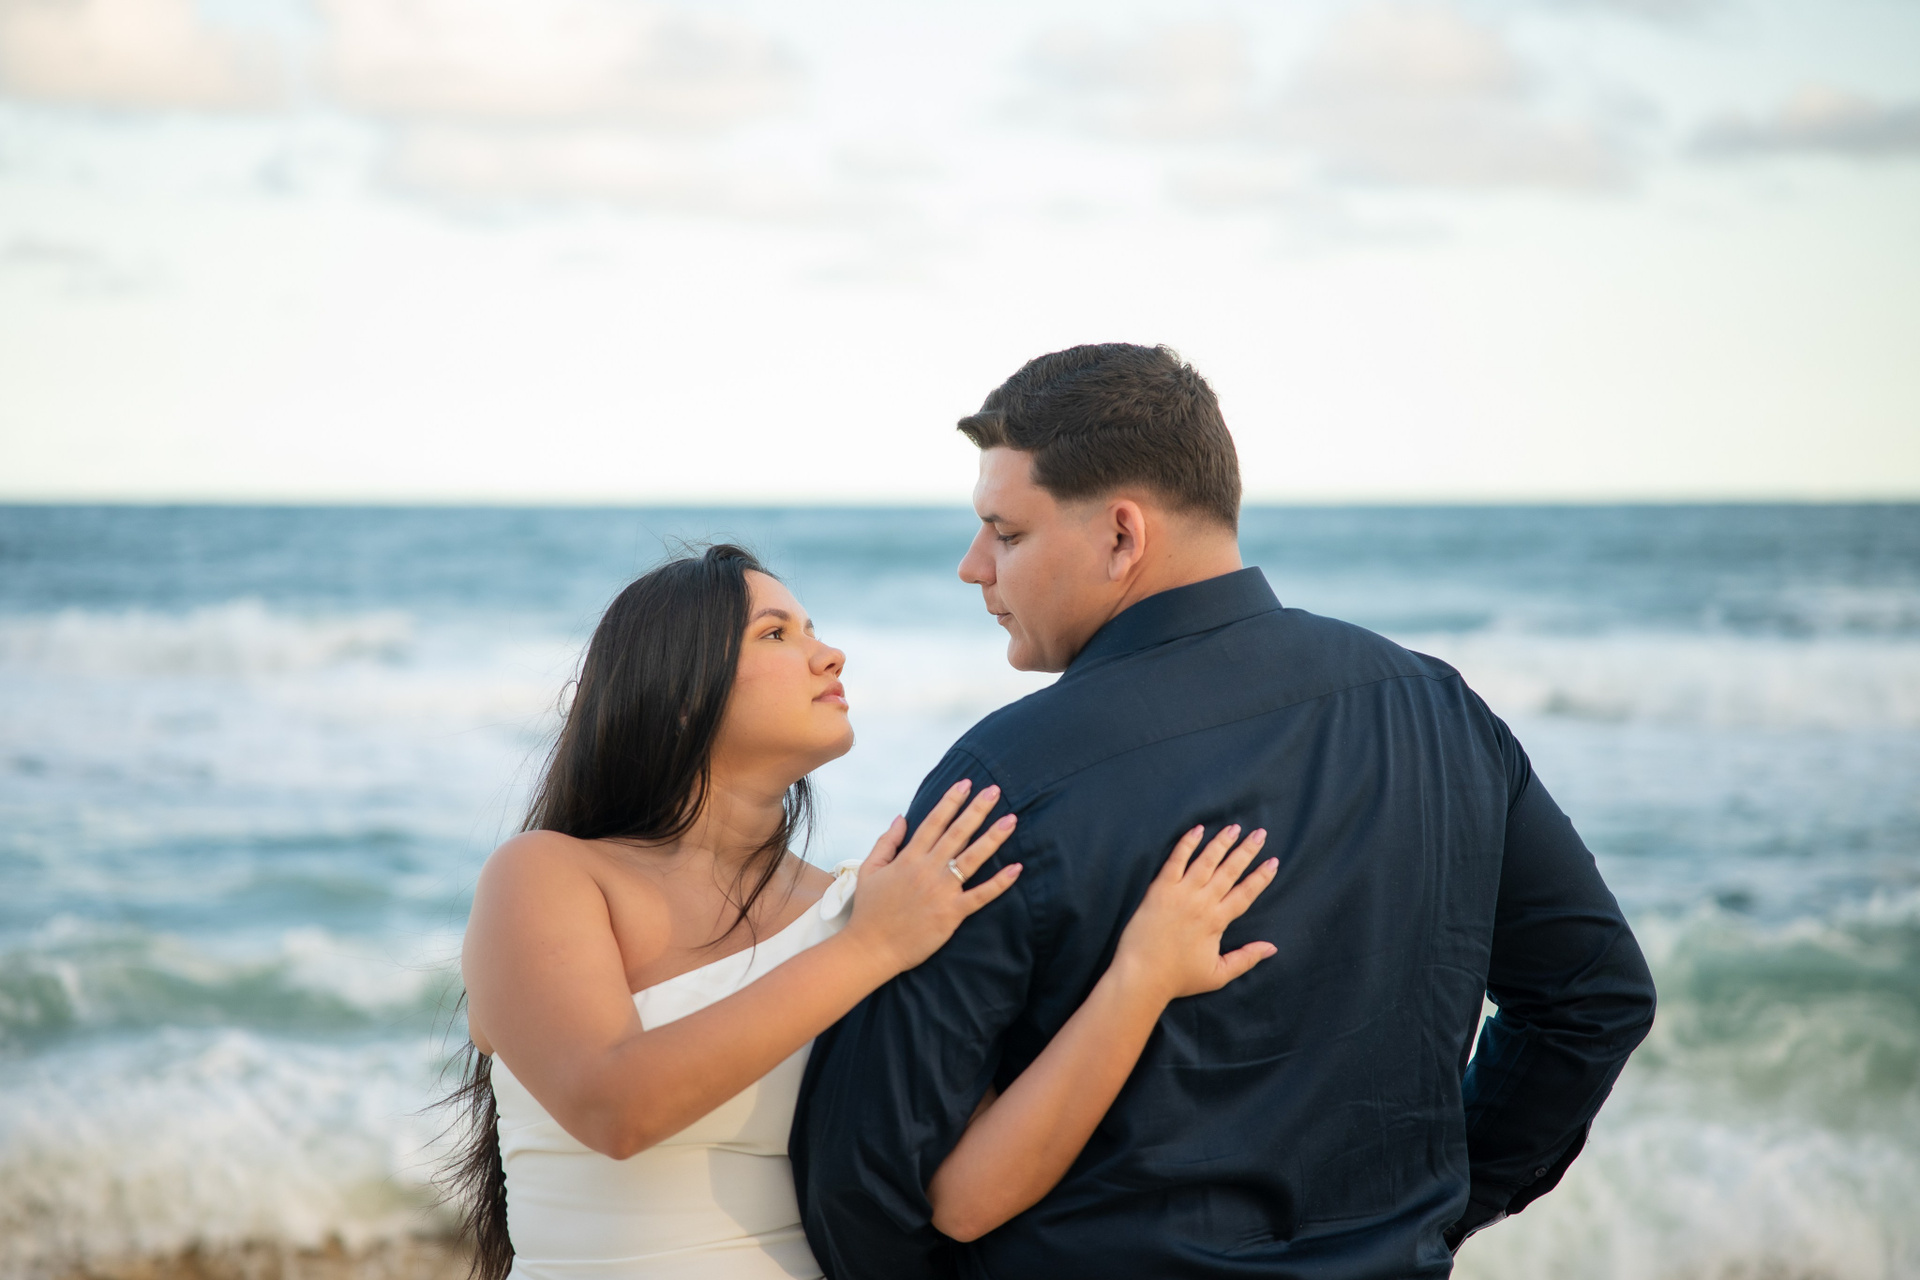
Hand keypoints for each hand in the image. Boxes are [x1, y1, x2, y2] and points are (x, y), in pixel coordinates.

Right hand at [842, 779, 1022, 975]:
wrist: (870, 948)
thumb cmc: (869, 910)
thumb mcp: (869, 870)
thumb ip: (886, 842)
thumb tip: (901, 818)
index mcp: (908, 858)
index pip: (934, 822)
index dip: (951, 801)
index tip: (966, 783)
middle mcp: (927, 869)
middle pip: (957, 833)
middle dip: (977, 810)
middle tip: (995, 791)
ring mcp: (941, 891)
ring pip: (972, 858)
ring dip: (993, 837)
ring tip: (1011, 820)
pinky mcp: (951, 914)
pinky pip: (980, 895)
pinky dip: (1000, 883)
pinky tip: (1016, 868)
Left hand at [1112, 825, 1276, 1003]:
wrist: (1142, 975)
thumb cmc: (1178, 978)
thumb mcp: (1218, 974)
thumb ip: (1246, 959)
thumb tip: (1272, 948)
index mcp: (1217, 921)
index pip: (1245, 894)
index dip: (1260, 877)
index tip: (1273, 862)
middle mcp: (1202, 903)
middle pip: (1229, 871)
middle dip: (1247, 851)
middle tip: (1260, 833)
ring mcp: (1180, 893)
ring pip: (1206, 861)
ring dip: (1221, 842)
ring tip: (1234, 827)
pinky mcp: (1159, 889)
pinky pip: (1175, 861)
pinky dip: (1186, 844)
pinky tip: (1197, 830)